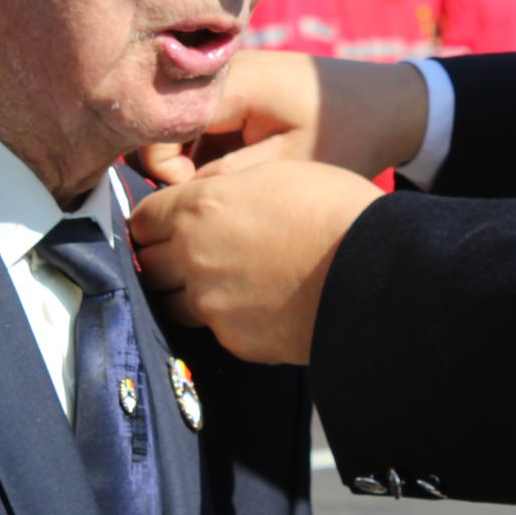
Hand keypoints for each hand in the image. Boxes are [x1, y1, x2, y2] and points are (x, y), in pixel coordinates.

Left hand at [130, 160, 383, 363]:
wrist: (374, 273)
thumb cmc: (335, 210)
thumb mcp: (275, 174)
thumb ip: (224, 191)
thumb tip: (205, 204)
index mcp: (198, 208)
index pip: (141, 220)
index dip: (154, 222)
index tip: (166, 226)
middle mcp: (192, 257)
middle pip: (150, 264)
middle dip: (165, 259)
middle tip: (195, 254)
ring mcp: (210, 304)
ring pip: (173, 302)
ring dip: (190, 293)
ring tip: (231, 282)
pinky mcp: (232, 340)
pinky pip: (215, 329)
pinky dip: (228, 319)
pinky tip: (260, 305)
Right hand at [137, 51, 429, 185]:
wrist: (387, 105)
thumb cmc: (344, 134)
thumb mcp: (288, 165)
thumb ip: (225, 179)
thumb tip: (172, 197)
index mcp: (230, 80)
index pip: (159, 122)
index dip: (163, 167)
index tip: (196, 198)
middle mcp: (218, 68)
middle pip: (161, 120)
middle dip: (173, 166)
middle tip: (212, 197)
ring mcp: (223, 75)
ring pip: (176, 123)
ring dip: (189, 160)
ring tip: (232, 184)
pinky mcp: (231, 88)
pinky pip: (197, 121)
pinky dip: (204, 151)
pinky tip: (237, 169)